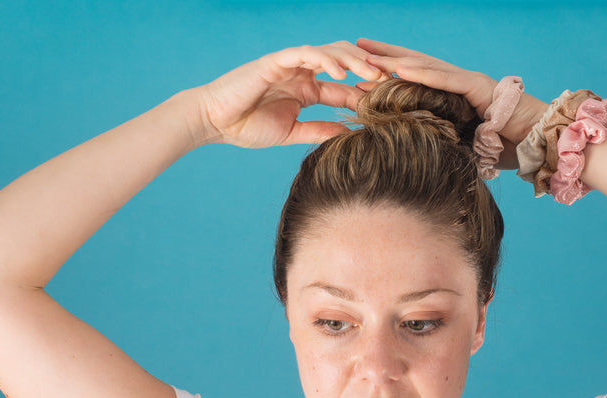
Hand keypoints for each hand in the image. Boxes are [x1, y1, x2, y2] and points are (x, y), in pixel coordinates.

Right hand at [195, 41, 386, 147]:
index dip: (367, 93)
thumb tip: (347, 135)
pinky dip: (324, 58)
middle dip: (368, 71)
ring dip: (354, 61)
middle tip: (392, 82)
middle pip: (344, 64)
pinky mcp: (276, 60)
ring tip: (374, 74)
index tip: (391, 103)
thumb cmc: (246, 127)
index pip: (344, 88)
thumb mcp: (292, 132)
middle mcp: (302, 74)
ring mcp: (290, 64)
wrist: (214, 121)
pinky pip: (306, 53)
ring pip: (330, 52)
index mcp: (307, 90)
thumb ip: (319, 131)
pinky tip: (340, 71)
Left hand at [355, 39, 548, 151]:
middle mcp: (457, 82)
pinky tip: (401, 69)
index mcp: (452, 94)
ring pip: (426, 67)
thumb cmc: (504, 147)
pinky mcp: (478, 87)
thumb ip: (442, 142)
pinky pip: (445, 80)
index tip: (362, 69)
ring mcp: (468, 81)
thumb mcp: (462, 146)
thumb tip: (418, 155)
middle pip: (415, 64)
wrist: (536, 141)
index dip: (389, 71)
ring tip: (369, 56)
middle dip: (385, 55)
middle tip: (357, 46)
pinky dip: (423, 75)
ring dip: (396, 61)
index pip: (416, 78)